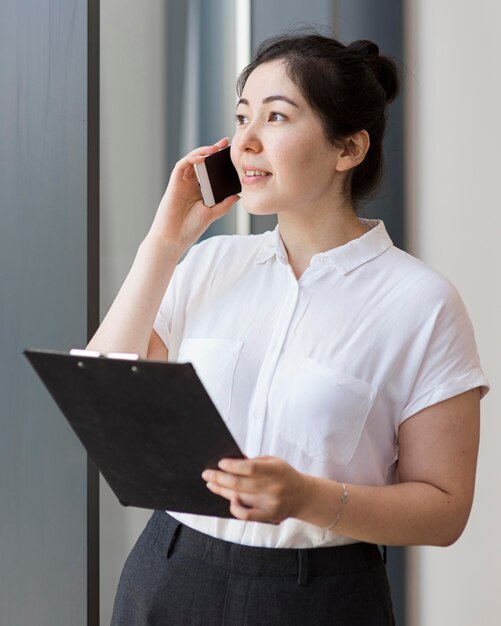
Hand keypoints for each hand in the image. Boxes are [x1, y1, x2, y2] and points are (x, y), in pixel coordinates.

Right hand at [148, 137, 239, 253]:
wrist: (174, 239)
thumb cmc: (190, 228)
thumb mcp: (212, 214)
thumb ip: (224, 204)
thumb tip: (238, 195)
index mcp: (200, 190)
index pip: (210, 170)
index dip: (219, 160)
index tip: (231, 152)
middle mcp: (191, 184)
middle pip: (201, 162)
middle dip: (212, 150)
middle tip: (225, 143)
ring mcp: (182, 183)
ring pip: (191, 160)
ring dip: (202, 152)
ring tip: (215, 148)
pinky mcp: (174, 184)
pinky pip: (181, 166)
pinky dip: (191, 159)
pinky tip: (202, 158)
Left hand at [201, 456, 306, 523]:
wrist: (303, 496)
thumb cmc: (284, 475)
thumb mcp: (273, 461)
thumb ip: (254, 462)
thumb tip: (230, 462)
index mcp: (275, 470)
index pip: (249, 468)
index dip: (232, 466)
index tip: (220, 463)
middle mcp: (273, 488)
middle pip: (239, 484)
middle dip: (219, 478)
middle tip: (207, 474)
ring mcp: (270, 504)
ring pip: (240, 498)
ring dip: (222, 491)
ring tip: (212, 484)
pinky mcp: (268, 517)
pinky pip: (246, 515)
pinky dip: (235, 508)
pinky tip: (230, 500)